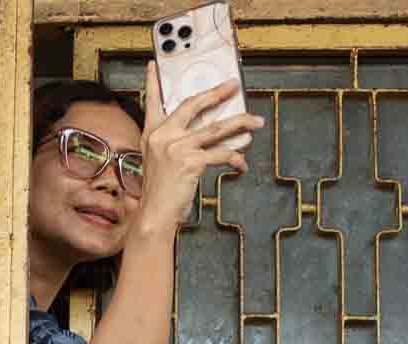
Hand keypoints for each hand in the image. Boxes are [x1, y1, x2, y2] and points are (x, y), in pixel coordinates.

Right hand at [133, 60, 264, 233]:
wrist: (155, 215)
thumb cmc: (160, 191)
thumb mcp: (159, 162)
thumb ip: (174, 143)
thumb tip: (206, 132)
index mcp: (151, 134)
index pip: (152, 102)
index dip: (153, 82)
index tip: (154, 64)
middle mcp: (162, 136)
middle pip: (193, 105)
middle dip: (216, 93)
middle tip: (233, 85)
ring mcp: (175, 147)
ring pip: (216, 128)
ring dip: (240, 123)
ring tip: (256, 121)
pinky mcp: (190, 162)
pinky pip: (220, 154)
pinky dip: (235, 159)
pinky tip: (242, 164)